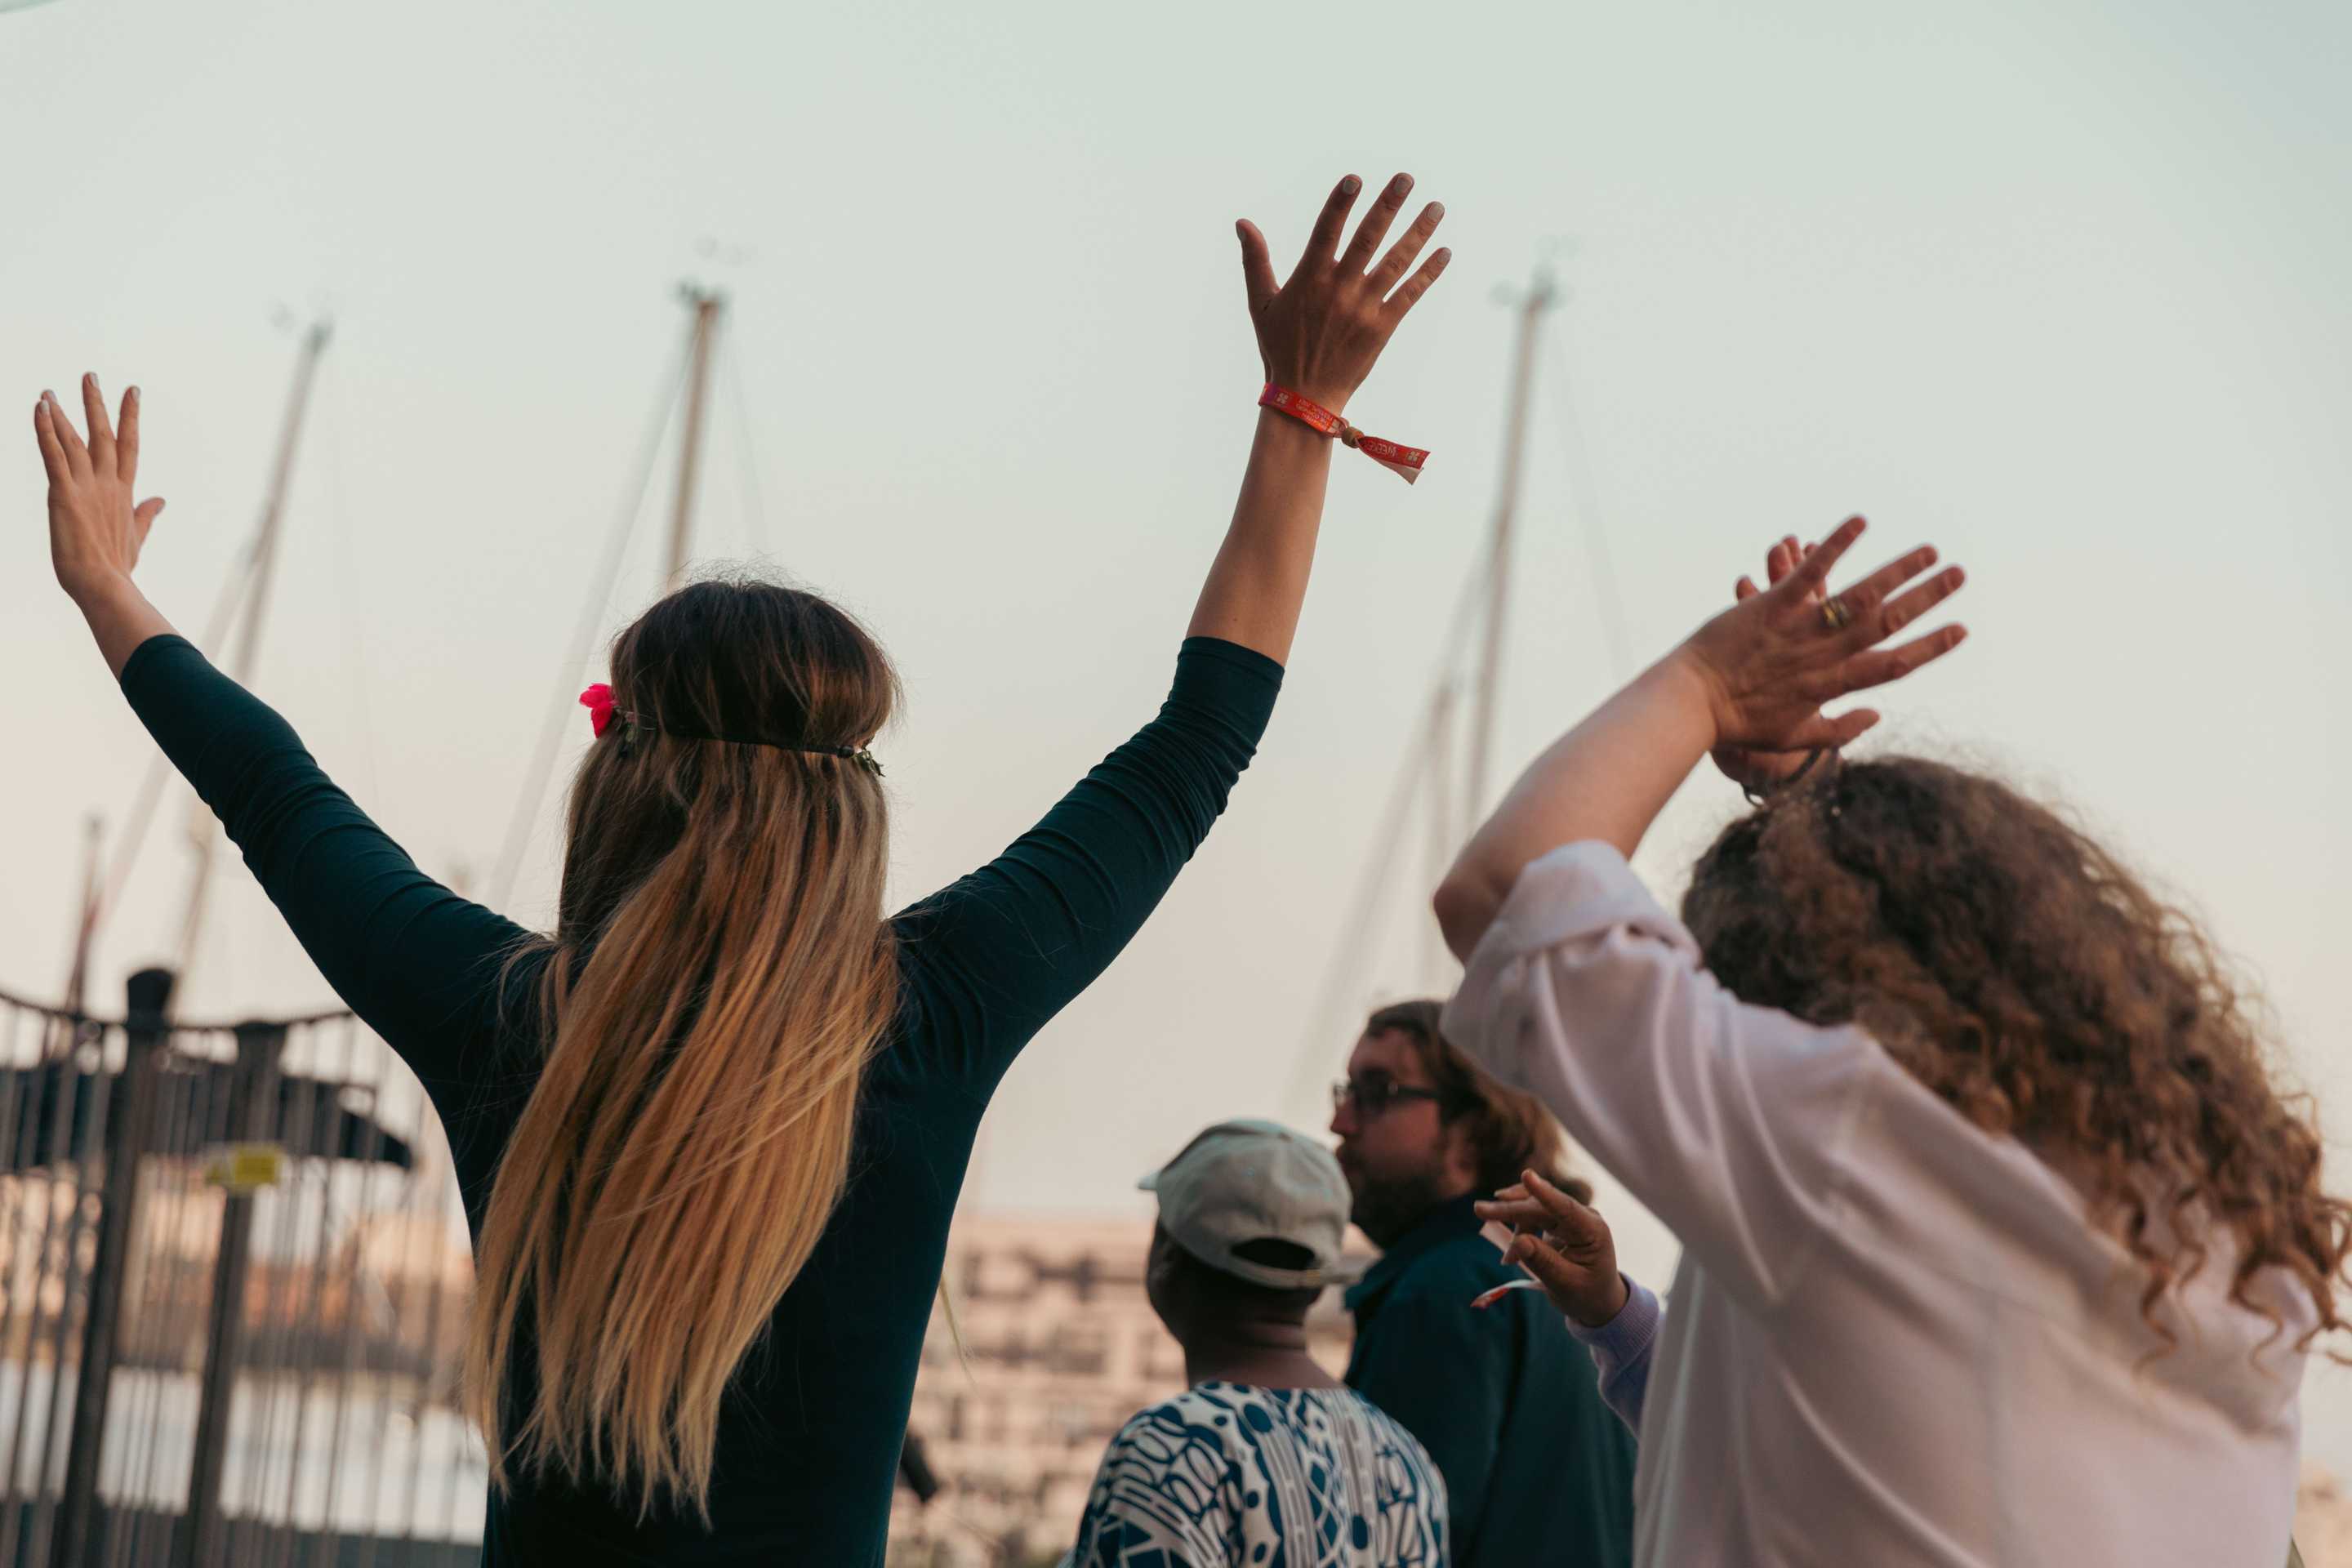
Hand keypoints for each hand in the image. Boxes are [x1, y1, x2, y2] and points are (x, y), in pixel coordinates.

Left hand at [34, 375, 163, 605]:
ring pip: (74, 440)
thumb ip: (146, 514)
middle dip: (96, 403)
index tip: (131, 392)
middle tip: (89, 376)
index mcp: (123, 492)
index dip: (130, 417)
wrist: (103, 585)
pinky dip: (45, 430)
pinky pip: (52, 455)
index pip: (129, 446)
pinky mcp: (64, 494)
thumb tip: (161, 500)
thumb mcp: (136, 536)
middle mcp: (107, 483)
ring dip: (62, 413)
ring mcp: (86, 487)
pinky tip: (40, 409)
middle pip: (104, 434)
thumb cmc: (117, 568)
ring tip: (49, 392)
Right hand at [1236, 173, 1449, 413]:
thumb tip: (1242, 222)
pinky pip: (1410, 294)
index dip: (1340, 204)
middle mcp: (1339, 289)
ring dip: (1418, 233)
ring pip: (1396, 262)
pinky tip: (1444, 252)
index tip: (1355, 179)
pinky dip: (1428, 273)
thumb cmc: (1279, 347)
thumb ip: (1255, 260)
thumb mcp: (1261, 303)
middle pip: (1368, 239)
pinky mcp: (1383, 327)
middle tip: (1406, 178)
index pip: (1326, 231)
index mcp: (1309, 279)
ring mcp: (1364, 308)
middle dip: (1388, 206)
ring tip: (1436, 207)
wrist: (1304, 397)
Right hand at [1475, 1169, 1628, 1327]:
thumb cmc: (1587, 1295)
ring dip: (1513, 1226)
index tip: (1527, 1175)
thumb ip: (1543, 1263)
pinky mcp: (1558, 1221)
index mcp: (1592, 1231)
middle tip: (1479, 1210)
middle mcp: (1582, 1217)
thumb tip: (1519, 1241)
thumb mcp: (1565, 1285)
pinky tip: (1511, 1256)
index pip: (1566, 1207)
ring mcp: (1570, 1216)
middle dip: (1510, 1209)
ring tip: (1507, 1260)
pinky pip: (1532, 1216)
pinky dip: (1518, 1231)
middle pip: (1541, 1205)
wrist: (1597, 1300)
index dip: (1544, 1192)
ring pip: (1533, 1208)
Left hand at [1674, 516, 1967, 754]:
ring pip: (1859, 595)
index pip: (1894, 665)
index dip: (1930, 647)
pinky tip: (1861, 520)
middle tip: (1961, 575)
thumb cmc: (1738, 725)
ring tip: (1929, 550)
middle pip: (1887, 623)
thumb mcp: (1792, 738)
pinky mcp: (1772, 606)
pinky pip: (1809, 572)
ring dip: (1898, 569)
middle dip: (1928, 599)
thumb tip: (1876, 716)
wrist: (1690, 704)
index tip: (1960, 629)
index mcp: (1833, 685)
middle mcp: (1824, 655)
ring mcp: (1800, 629)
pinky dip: (1836, 545)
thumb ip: (1838, 731)